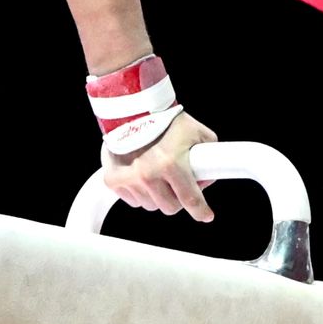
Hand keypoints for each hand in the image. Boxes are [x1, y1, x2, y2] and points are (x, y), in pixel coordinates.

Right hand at [101, 108, 219, 220]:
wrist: (131, 108)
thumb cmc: (164, 119)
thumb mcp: (195, 131)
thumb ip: (208, 152)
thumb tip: (208, 173)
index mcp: (171, 164)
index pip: (190, 199)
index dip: (201, 211)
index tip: (206, 215)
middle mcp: (149, 174)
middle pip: (170, 207)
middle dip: (178, 198)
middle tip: (178, 183)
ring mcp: (130, 179)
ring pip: (150, 205)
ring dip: (158, 195)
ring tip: (159, 174)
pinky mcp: (113, 180)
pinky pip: (132, 200)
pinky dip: (140, 192)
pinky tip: (142, 176)